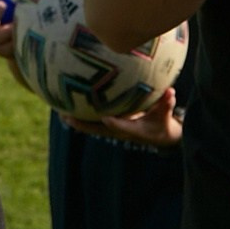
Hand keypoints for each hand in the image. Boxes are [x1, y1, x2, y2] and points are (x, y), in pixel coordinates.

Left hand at [64, 85, 184, 148]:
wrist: (161, 137)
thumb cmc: (162, 125)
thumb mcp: (166, 115)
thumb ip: (166, 103)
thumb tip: (170, 91)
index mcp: (133, 130)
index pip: (121, 127)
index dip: (114, 123)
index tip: (106, 117)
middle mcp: (119, 130)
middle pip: (96, 129)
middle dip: (81, 123)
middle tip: (64, 115)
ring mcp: (113, 129)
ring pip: (91, 127)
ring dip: (76, 120)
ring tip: (59, 111)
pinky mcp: (111, 126)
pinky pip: (93, 122)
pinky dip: (82, 116)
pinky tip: (70, 106)